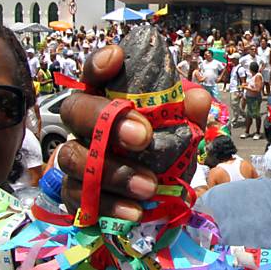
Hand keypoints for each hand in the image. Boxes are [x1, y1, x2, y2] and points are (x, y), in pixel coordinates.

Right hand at [54, 45, 210, 221]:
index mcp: (109, 100)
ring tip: (149, 185)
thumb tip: (197, 99)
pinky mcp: (76, 193)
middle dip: (106, 121)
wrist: (157, 196)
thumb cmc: (163, 150)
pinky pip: (79, 198)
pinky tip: (135, 211)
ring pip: (73, 157)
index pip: (95, 73)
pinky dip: (109, 206)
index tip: (116, 57)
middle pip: (75, 110)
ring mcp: (76, 158)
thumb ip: (190, 114)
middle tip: (143, 137)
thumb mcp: (182, 131)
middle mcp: (86, 124)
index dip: (99, 63)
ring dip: (113, 172)